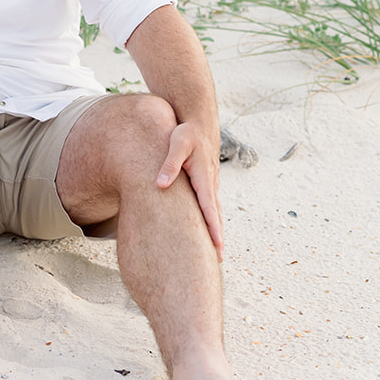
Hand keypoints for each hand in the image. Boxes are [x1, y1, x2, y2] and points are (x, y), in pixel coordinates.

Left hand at [155, 119, 223, 257]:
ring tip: (215, 250)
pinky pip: (209, 203)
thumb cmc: (186, 131)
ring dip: (215, 229)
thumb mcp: (176, 143)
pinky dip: (211, 218)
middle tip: (218, 260)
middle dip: (217, 237)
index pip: (209, 208)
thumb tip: (160, 184)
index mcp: (203, 177)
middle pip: (215, 215)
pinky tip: (208, 227)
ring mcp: (210, 182)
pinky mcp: (206, 180)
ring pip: (214, 210)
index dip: (213, 228)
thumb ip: (169, 163)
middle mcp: (210, 183)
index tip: (217, 246)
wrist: (198, 119)